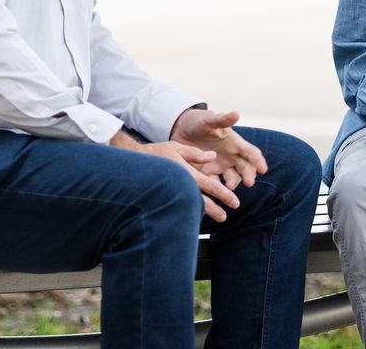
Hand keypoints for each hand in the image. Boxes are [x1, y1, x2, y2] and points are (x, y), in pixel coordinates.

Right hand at [110, 131, 239, 221]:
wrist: (131, 163)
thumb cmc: (154, 153)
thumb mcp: (176, 148)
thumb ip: (195, 154)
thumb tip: (212, 157)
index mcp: (188, 173)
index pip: (211, 187)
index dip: (225, 195)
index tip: (235, 203)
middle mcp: (182, 186)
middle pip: (203, 202)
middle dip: (215, 210)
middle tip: (224, 217)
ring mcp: (173, 193)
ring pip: (192, 206)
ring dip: (203, 212)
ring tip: (213, 217)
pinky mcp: (165, 198)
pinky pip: (180, 205)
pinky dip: (189, 209)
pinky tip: (193, 213)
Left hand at [169, 108, 267, 192]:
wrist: (180, 130)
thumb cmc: (198, 121)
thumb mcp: (209, 120)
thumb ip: (222, 119)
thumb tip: (237, 113)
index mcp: (235, 143)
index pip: (251, 153)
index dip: (258, 161)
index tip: (263, 169)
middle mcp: (231, 156)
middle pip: (245, 168)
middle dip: (248, 175)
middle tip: (249, 182)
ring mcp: (220, 166)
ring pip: (232, 178)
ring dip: (232, 183)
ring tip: (228, 187)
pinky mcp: (208, 173)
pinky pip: (215, 183)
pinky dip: (216, 189)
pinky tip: (214, 192)